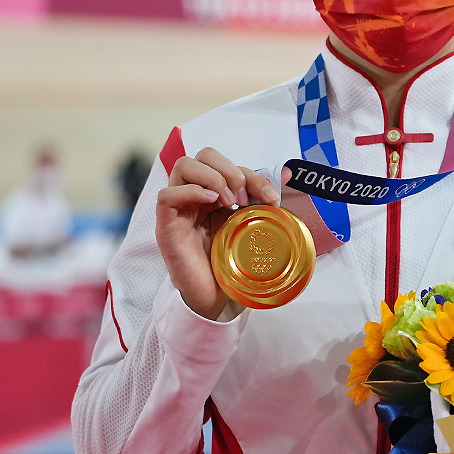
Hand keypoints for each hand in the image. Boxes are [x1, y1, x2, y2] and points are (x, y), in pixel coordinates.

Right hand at [155, 147, 280, 318]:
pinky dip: (191, 191)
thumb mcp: (252, 226)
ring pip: (184, 166)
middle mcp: (195, 196)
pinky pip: (167, 196)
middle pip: (203, 156)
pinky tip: (212, 202)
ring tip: (229, 202)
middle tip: (243, 197)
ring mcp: (179, 209)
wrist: (217, 297)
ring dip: (213, 177)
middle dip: (230, 169)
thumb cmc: (232, 262)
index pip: (228, 165)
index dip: (252, 174)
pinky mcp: (166, 226)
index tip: (271, 197)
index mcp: (214, 194)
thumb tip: (288, 175)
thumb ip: (263, 202)